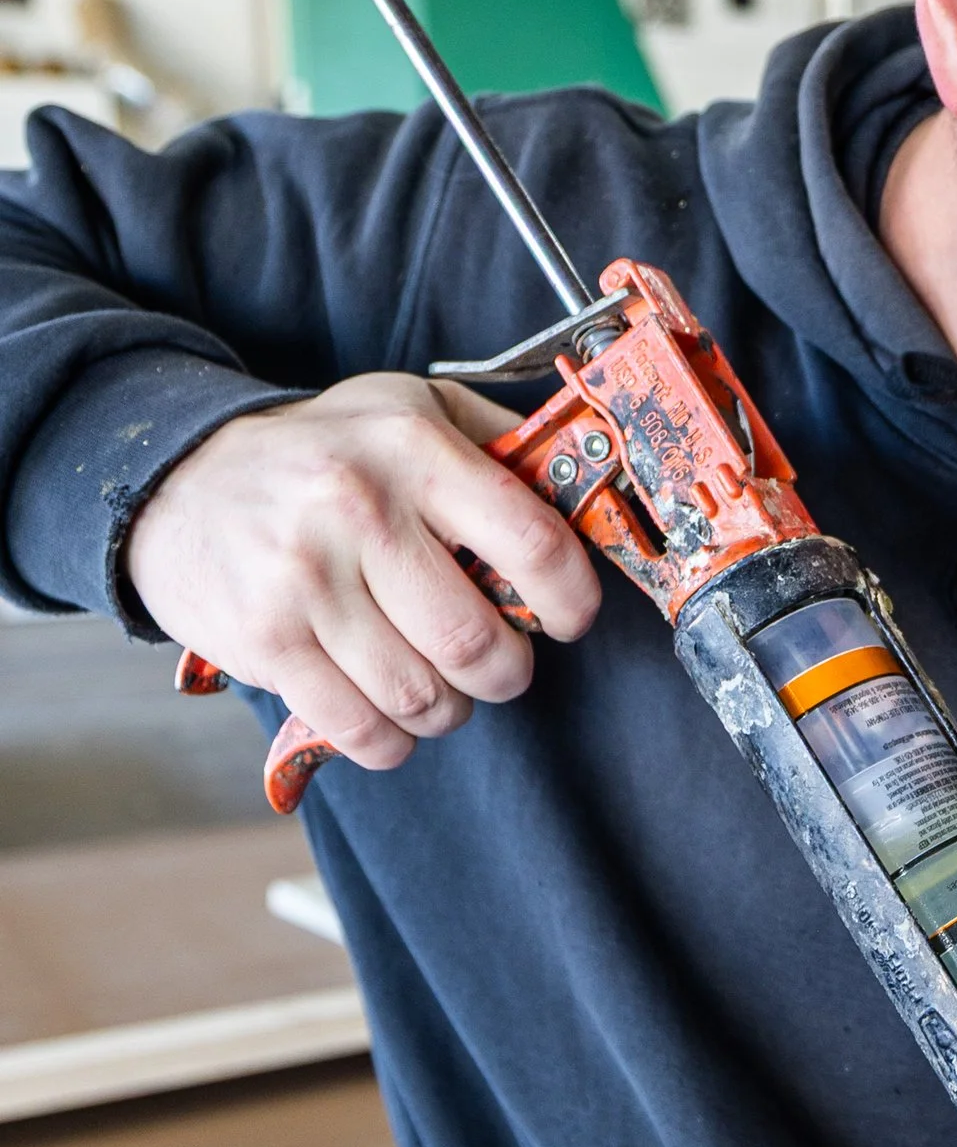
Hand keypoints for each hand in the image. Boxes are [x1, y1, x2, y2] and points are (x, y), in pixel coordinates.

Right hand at [126, 375, 602, 772]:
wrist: (178, 478)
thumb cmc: (324, 451)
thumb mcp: (413, 407)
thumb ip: (501, 444)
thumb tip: (587, 490)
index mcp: (414, 449)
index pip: (535, 544)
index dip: (571, 601)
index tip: (567, 618)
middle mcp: (359, 510)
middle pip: (478, 642)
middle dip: (507, 672)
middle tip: (498, 662)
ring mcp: (305, 580)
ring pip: (423, 696)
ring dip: (451, 709)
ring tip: (442, 686)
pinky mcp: (265, 640)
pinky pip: (361, 729)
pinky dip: (394, 739)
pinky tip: (392, 714)